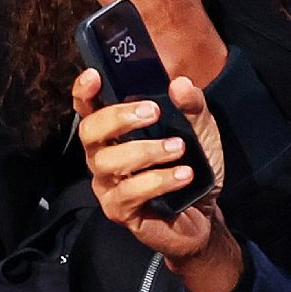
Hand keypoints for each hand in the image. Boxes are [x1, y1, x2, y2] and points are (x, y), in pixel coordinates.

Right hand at [73, 69, 242, 291]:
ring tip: (178, 148)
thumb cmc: (192, 166)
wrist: (206, 215)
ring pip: (109, 163)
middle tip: (153, 111)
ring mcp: (107, 185)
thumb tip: (180, 84)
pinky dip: (159, 180)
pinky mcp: (118, 211)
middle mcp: (102, 156)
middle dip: (118, 118)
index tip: (95, 75)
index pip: (87, 108)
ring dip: (146, 151)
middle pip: (89, 131)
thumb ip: (191, 107)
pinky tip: (183, 175)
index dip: (84, 92)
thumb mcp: (200, 132)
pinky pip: (130, 193)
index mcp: (115, 132)